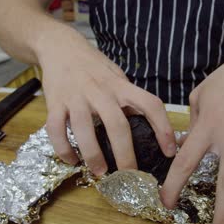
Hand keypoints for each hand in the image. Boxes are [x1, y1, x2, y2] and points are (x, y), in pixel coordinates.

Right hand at [38, 27, 175, 173]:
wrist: (60, 47)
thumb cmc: (94, 67)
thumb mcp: (117, 77)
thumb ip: (128, 99)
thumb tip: (147, 128)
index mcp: (121, 86)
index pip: (150, 104)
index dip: (163, 128)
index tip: (169, 152)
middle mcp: (100, 91)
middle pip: (117, 125)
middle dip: (125, 154)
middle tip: (130, 175)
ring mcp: (76, 97)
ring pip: (84, 129)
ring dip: (93, 155)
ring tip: (100, 172)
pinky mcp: (54, 103)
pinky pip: (56, 130)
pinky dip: (63, 149)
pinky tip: (71, 160)